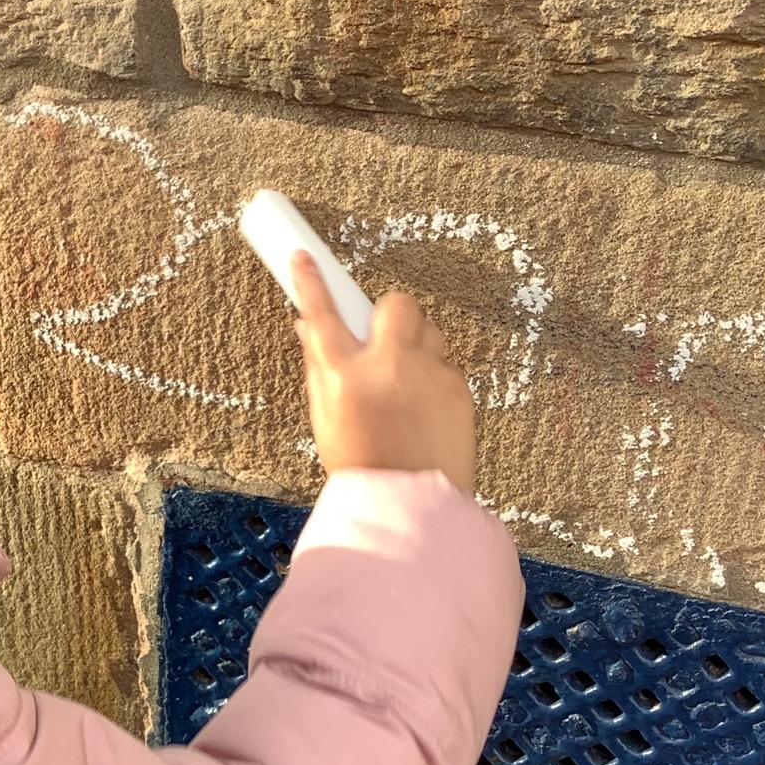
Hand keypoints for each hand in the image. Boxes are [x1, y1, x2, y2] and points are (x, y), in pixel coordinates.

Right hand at [292, 252, 475, 493]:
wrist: (411, 506)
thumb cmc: (363, 466)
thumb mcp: (324, 418)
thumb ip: (319, 368)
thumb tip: (310, 329)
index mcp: (343, 375)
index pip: (321, 313)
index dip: (311, 281)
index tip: (306, 258)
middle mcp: (387, 367)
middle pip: (394, 304)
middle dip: (388, 313)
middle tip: (382, 339)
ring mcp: (427, 375)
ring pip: (427, 332)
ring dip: (415, 346)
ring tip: (405, 385)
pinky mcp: (458, 389)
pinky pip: (445, 365)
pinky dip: (434, 379)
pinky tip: (424, 411)